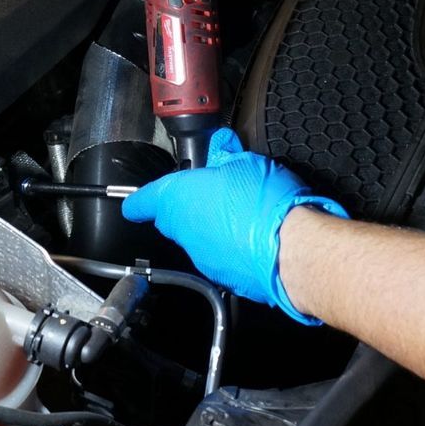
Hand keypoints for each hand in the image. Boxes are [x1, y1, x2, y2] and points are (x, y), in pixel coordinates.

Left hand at [122, 128, 348, 323]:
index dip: (138, 201)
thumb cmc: (264, 203)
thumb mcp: (247, 163)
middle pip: (173, 219)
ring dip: (212, 227)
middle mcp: (184, 231)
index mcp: (178, 199)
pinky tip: (252, 236)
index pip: (143, 201)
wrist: (290, 250)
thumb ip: (227, 156)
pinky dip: (230, 247)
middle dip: (186, 207)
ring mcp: (202, 258)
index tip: (134, 203)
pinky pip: (220, 257)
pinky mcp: (223, 277)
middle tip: (212, 193)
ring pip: (198, 239)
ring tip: (242, 214)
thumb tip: (222, 148)